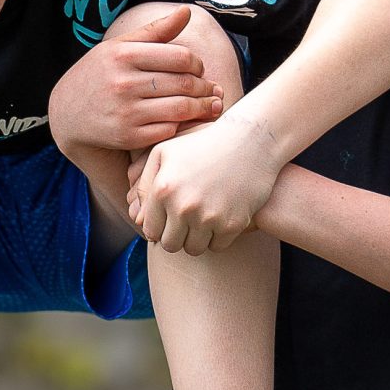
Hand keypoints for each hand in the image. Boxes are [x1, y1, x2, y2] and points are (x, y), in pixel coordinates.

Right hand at [48, 6, 221, 158]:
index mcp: (124, 55)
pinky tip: (185, 120)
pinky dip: (182, 125)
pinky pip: (168, 130)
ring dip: (202, 108)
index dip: (197, 64)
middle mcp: (124, 82)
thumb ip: (155, 31)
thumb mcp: (119, 47)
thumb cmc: (99, 75)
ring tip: (209, 105)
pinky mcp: (128, 135)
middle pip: (184, 83)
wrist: (66, 114)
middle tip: (210, 89)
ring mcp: (125, 111)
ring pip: (181, 108)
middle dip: (205, 87)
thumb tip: (186, 11)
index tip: (198, 69)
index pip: (181, 56)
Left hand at [130, 103, 283, 253]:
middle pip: (170, 245)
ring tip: (202, 220)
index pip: (151, 231)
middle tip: (186, 222)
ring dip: (196, 239)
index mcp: (163, 189)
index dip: (159, 227)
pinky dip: (218, 237)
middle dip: (176, 236)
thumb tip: (137, 218)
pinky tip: (220, 218)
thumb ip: (144, 183)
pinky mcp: (233, 224)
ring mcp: (209, 217)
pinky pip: (217, 246)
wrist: (252, 139)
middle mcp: (183, 206)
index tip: (169, 219)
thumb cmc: (203, 143)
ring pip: (194, 249)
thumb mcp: (165, 152)